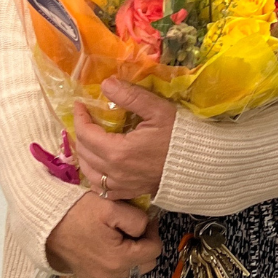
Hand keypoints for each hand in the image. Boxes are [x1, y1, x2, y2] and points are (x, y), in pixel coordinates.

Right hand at [46, 193, 160, 277]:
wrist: (48, 226)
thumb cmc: (80, 214)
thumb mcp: (112, 207)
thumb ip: (136, 219)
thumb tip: (146, 227)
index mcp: (120, 258)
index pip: (155, 250)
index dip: (153, 232)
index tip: (145, 220)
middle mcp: (112, 274)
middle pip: (147, 264)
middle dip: (146, 245)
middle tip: (135, 228)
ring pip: (134, 271)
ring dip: (136, 255)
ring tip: (125, 235)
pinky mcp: (92, 277)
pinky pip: (118, 275)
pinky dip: (123, 262)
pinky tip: (114, 244)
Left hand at [73, 78, 175, 199]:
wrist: (198, 163)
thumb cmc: (179, 134)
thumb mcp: (157, 110)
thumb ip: (130, 96)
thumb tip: (106, 84)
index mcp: (117, 151)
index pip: (87, 134)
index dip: (80, 117)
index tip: (80, 104)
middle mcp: (113, 172)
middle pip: (84, 153)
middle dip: (81, 133)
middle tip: (86, 118)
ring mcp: (119, 186)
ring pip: (88, 171)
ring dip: (84, 154)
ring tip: (89, 139)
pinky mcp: (126, 193)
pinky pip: (99, 187)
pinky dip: (94, 174)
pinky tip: (99, 164)